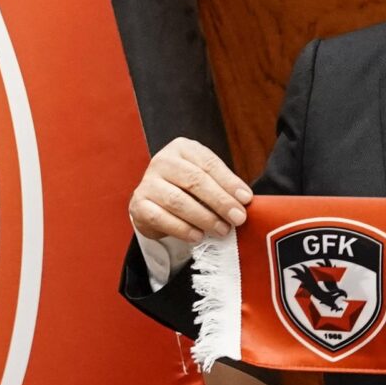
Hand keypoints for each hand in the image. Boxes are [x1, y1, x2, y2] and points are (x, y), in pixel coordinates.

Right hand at [129, 137, 252, 245]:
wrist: (156, 204)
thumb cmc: (187, 189)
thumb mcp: (206, 180)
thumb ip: (223, 186)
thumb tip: (244, 201)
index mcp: (183, 148)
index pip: (209, 163)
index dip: (229, 182)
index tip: (246, 199)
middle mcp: (163, 161)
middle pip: (195, 180)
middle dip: (220, 201)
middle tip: (238, 218)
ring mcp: (148, 182)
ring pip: (178, 201)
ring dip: (204, 218)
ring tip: (222, 229)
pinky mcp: (138, 204)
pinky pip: (161, 218)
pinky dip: (182, 229)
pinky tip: (198, 236)